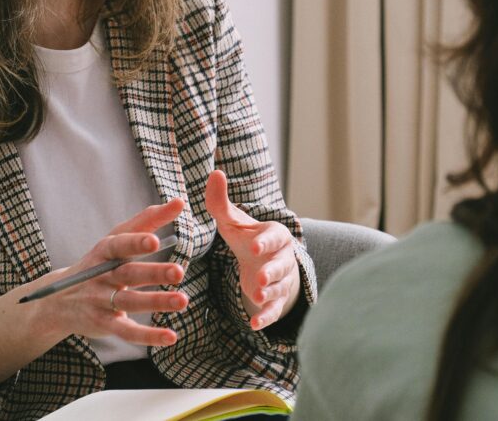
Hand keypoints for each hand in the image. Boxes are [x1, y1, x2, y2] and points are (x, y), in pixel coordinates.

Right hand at [20, 197, 188, 346]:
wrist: (58, 300)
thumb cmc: (99, 263)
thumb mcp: (116, 239)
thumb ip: (147, 220)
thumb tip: (180, 202)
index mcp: (105, 251)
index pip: (120, 244)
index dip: (136, 243)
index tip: (155, 240)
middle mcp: (102, 275)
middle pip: (128, 274)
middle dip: (153, 273)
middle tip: (178, 272)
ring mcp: (101, 300)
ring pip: (130, 302)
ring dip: (156, 302)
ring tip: (183, 301)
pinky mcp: (105, 324)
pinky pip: (127, 331)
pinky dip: (148, 336)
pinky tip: (171, 336)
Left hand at [204, 169, 300, 329]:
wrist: (263, 261)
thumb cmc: (247, 236)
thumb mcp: (232, 221)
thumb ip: (221, 201)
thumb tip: (214, 172)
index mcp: (275, 235)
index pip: (273, 237)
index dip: (264, 243)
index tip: (253, 247)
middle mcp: (282, 258)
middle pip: (281, 266)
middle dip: (271, 272)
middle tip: (261, 278)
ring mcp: (281, 281)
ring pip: (278, 288)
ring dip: (269, 294)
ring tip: (256, 296)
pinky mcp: (275, 300)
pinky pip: (273, 310)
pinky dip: (265, 317)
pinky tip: (253, 325)